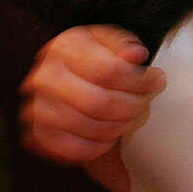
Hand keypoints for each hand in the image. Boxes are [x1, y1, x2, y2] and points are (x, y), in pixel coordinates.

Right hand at [20, 25, 165, 164]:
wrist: (68, 80)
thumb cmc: (95, 58)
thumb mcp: (110, 42)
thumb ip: (124, 45)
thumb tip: (136, 54)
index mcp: (63, 47)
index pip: (108, 70)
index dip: (138, 80)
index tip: (156, 81)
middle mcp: (43, 77)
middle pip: (98, 102)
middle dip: (131, 106)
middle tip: (146, 104)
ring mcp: (36, 107)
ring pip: (88, 126)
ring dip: (119, 126)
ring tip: (133, 118)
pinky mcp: (37, 135)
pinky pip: (72, 149)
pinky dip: (98, 147)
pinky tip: (112, 138)